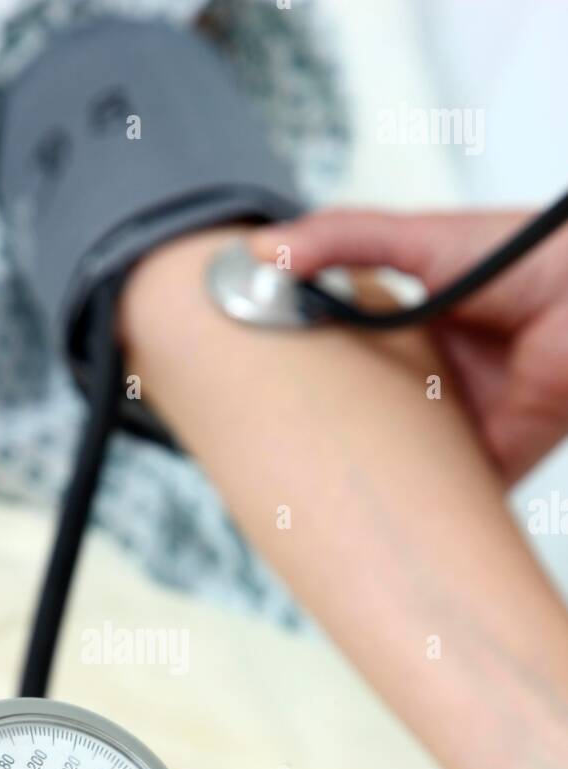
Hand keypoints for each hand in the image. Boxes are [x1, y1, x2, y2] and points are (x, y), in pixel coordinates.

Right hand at [249, 209, 567, 485]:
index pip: (340, 359)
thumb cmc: (532, 260)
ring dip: (361, 478)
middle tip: (261, 452)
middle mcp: (431, 384)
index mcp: (412, 331)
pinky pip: (442, 500)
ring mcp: (457, 428)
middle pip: (361, 421)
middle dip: (319, 438)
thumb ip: (344, 238)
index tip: (249, 386)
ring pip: (396, 465)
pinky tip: (370, 518)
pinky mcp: (484, 467)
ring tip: (297, 493)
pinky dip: (413, 514)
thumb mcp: (423, 238)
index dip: (299, 374)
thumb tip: (264, 251)